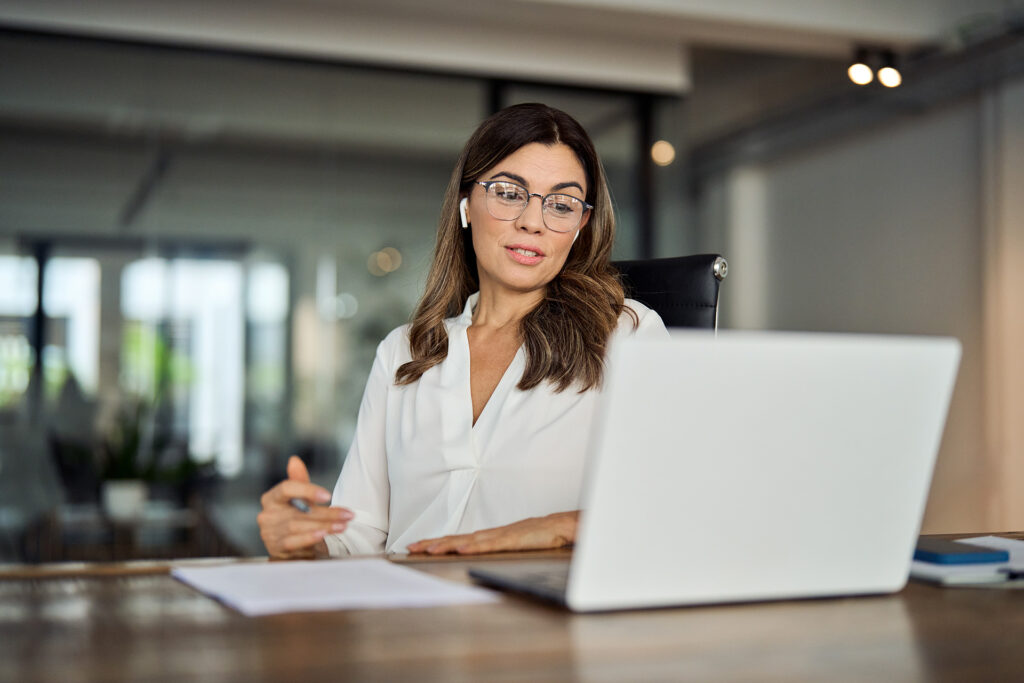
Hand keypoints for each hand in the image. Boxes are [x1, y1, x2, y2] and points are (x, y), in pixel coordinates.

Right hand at [257, 455, 352, 558]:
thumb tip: (294, 460)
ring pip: (298, 526)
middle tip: (348, 514)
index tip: (328, 495)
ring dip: (324, 526)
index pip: (286, 488)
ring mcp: (269, 532)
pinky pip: (292, 542)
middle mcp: (267, 514)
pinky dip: (309, 538)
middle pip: (298, 511)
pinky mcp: (275, 548)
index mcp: (272, 498)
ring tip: (342, 525)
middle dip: (327, 513)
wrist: (294, 547)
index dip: (307, 491)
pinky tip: (323, 534)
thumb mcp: (300, 499)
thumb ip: (299, 481)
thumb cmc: (297, 519)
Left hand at [406, 511, 578, 554]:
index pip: (461, 539)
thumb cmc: (544, 536)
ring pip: (468, 540)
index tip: (421, 546)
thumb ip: (503, 551)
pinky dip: (472, 546)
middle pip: (458, 537)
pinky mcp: (512, 539)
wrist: (564, 526)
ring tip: (427, 549)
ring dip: (446, 544)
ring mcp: (501, 535)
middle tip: (410, 547)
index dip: (440, 542)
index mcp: (493, 536)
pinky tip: (459, 549)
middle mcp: (493, 533)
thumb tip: (488, 557)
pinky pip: (489, 544)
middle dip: (433, 542)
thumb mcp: (518, 546)